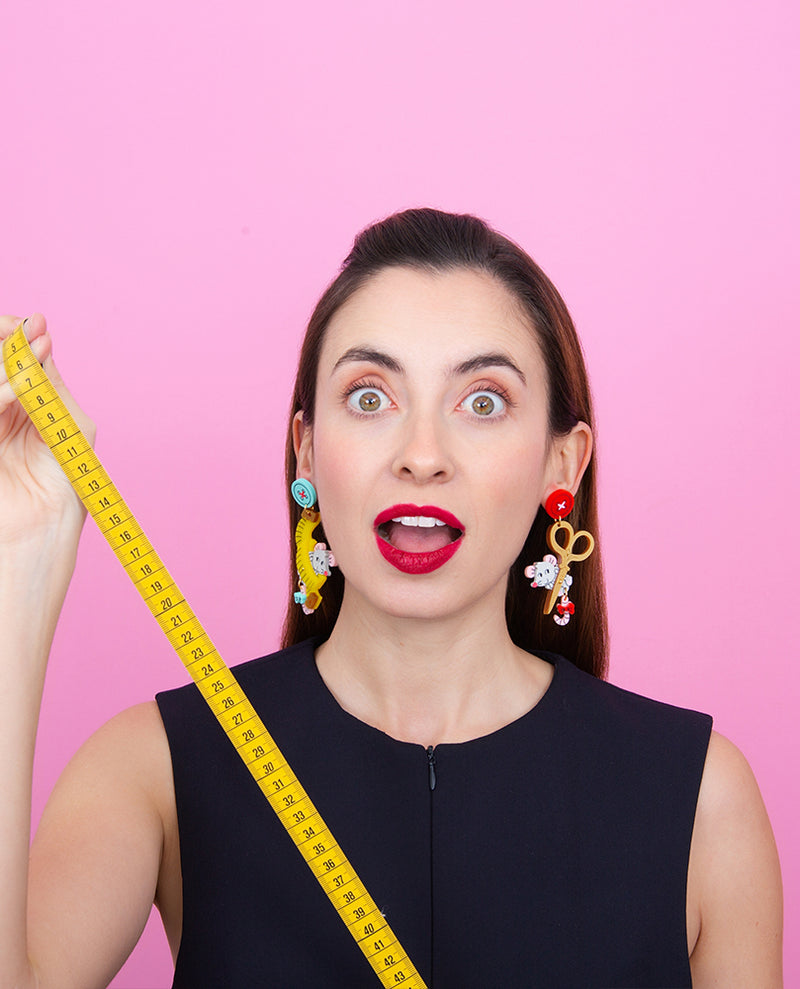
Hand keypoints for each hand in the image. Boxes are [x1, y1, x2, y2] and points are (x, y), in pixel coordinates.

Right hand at [0, 313, 95, 551]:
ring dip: (7, 367)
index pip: (14, 357)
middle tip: (27, 328)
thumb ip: (51, 383)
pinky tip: (18, 388)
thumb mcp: (68, 424)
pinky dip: (2, 394)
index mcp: (25, 401)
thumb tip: (40, 334)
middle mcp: (3, 407)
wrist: (45, 527)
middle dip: (10, 343)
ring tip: (27, 363)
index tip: (32, 322)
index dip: (17, 336)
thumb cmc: (64, 482)